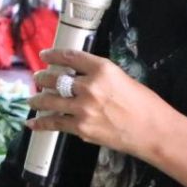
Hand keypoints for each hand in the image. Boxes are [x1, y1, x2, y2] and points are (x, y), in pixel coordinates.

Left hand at [27, 48, 175, 159]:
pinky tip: (33, 122)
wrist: (154, 132)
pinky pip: (54, 123)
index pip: (69, 56)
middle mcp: (89, 86)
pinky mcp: (81, 128)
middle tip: (38, 78)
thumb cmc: (145, 105)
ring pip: (49, 100)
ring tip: (33, 99)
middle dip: (43, 78)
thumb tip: (80, 78)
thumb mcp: (122, 79)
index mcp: (102, 69)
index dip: (52, 55)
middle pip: (55, 78)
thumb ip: (99, 76)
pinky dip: (41, 122)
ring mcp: (83, 108)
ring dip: (38, 99)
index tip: (44, 55)